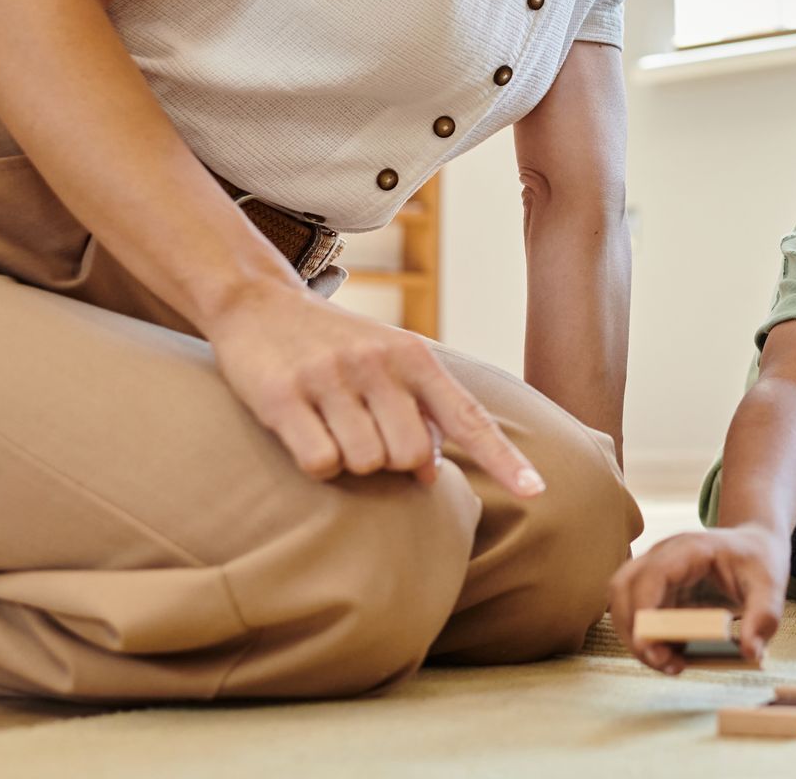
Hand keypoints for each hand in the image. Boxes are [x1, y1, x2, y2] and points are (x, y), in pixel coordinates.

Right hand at [206, 280, 544, 496]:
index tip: (537, 493)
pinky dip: (317, 463)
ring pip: (366, 463)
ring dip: (350, 461)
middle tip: (363, 431)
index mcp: (415, 358)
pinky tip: (304, 433)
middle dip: (390, 461)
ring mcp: (331, 378)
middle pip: (409, 454)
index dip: (503, 459)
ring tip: (331, 425)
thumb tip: (429, 475)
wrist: (259, 302)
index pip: (468, 417)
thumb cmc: (335, 346)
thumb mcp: (387, 364)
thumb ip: (419, 413)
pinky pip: (320, 463)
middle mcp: (379, 364)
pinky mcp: (284, 396)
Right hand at [607, 525, 789, 673]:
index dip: (643, 609)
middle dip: (634, 631)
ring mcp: (657, 573)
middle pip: (623, 588)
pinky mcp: (658, 591)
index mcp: (690, 549)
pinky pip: (638, 616)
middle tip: (663, 662)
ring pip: (623, 603)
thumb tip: (750, 653)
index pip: (651, 574)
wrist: (756, 544)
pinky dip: (648, 639)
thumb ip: (764, 617)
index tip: (649, 646)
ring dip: (636, 638)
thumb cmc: (759, 560)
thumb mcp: (771, 585)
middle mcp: (664, 556)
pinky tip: (674, 655)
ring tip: (670, 663)